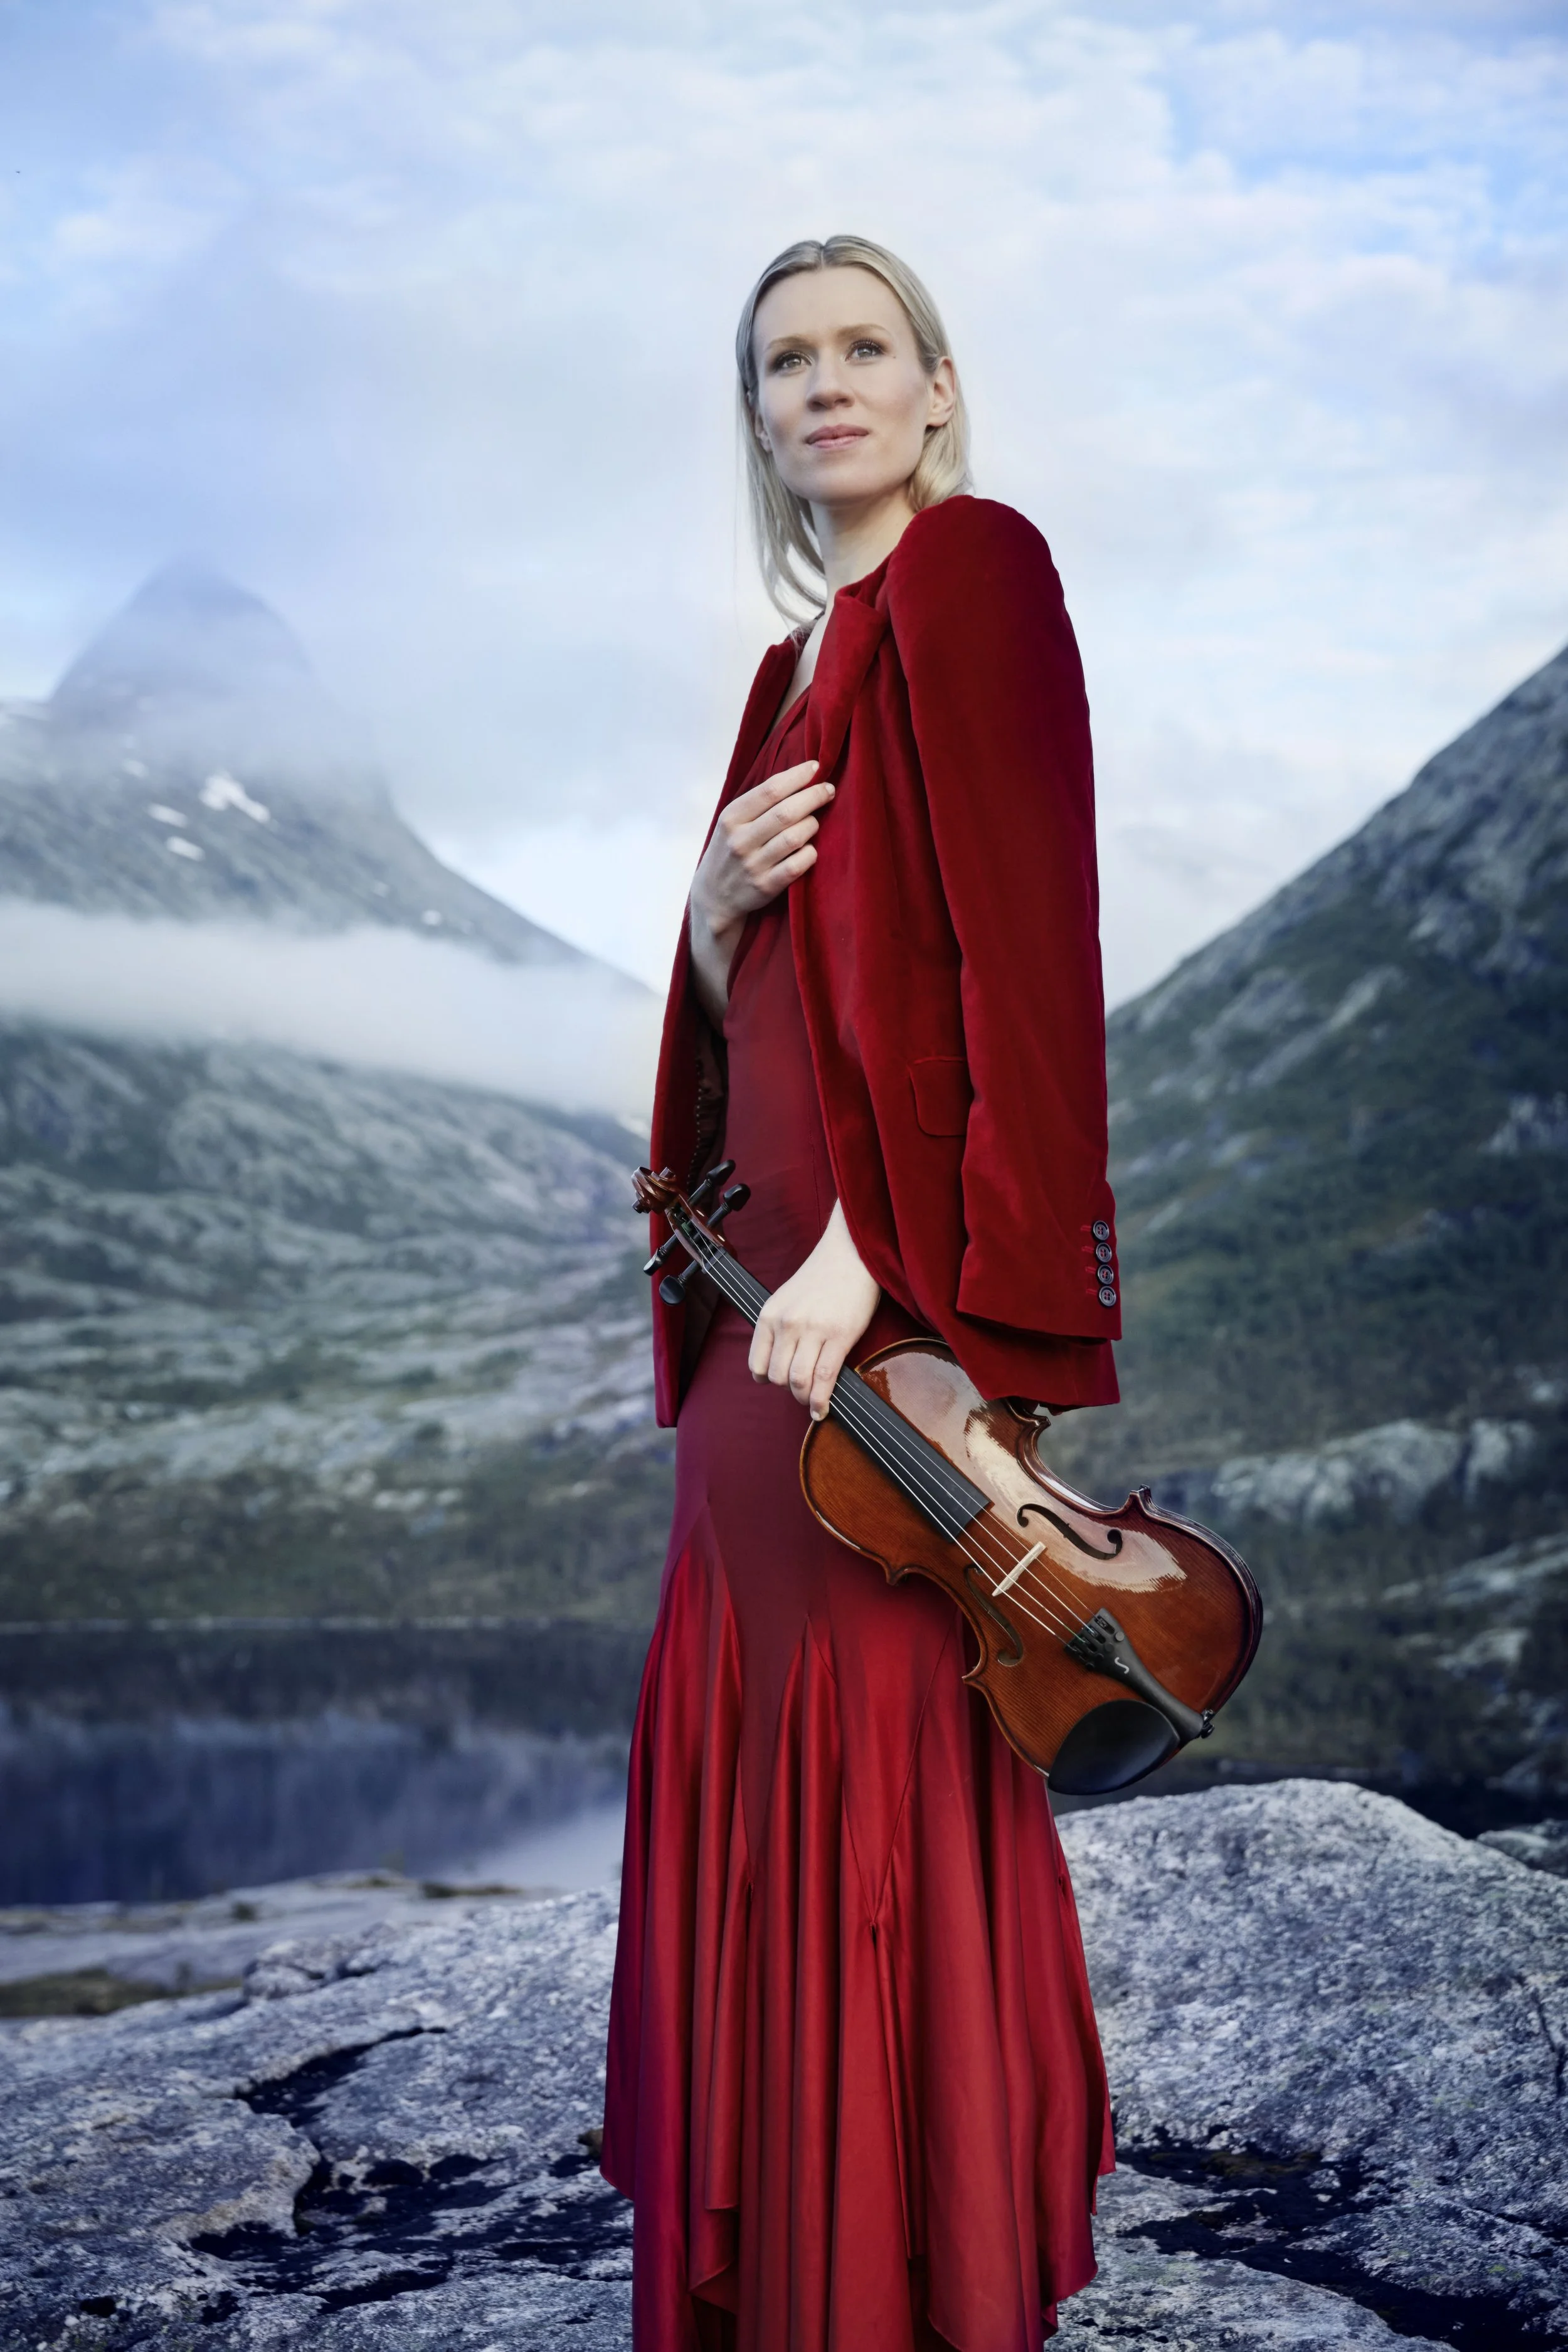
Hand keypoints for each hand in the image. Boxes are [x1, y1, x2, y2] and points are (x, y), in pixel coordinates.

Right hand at [689, 759, 833, 1022]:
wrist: (713, 897)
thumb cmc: (729, 851)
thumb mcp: (731, 822)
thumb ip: (758, 802)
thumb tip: (798, 776)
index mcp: (731, 818)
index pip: (770, 789)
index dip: (798, 776)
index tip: (816, 768)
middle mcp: (740, 840)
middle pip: (786, 811)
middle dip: (813, 796)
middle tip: (828, 790)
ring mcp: (753, 865)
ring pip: (795, 837)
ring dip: (812, 825)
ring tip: (814, 822)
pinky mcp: (766, 886)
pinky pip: (799, 864)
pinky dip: (810, 853)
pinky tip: (809, 849)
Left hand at [749, 1201, 879, 1420]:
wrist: (851, 1254)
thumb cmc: (823, 1277)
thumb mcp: (787, 1299)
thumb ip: (780, 1328)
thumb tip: (782, 1363)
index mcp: (769, 1315)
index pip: (757, 1364)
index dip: (767, 1380)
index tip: (780, 1383)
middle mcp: (787, 1324)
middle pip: (778, 1377)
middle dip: (789, 1392)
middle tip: (802, 1392)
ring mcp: (812, 1330)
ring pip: (799, 1381)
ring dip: (804, 1399)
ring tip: (813, 1402)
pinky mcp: (839, 1336)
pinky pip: (825, 1377)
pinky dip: (821, 1399)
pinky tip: (822, 1407)